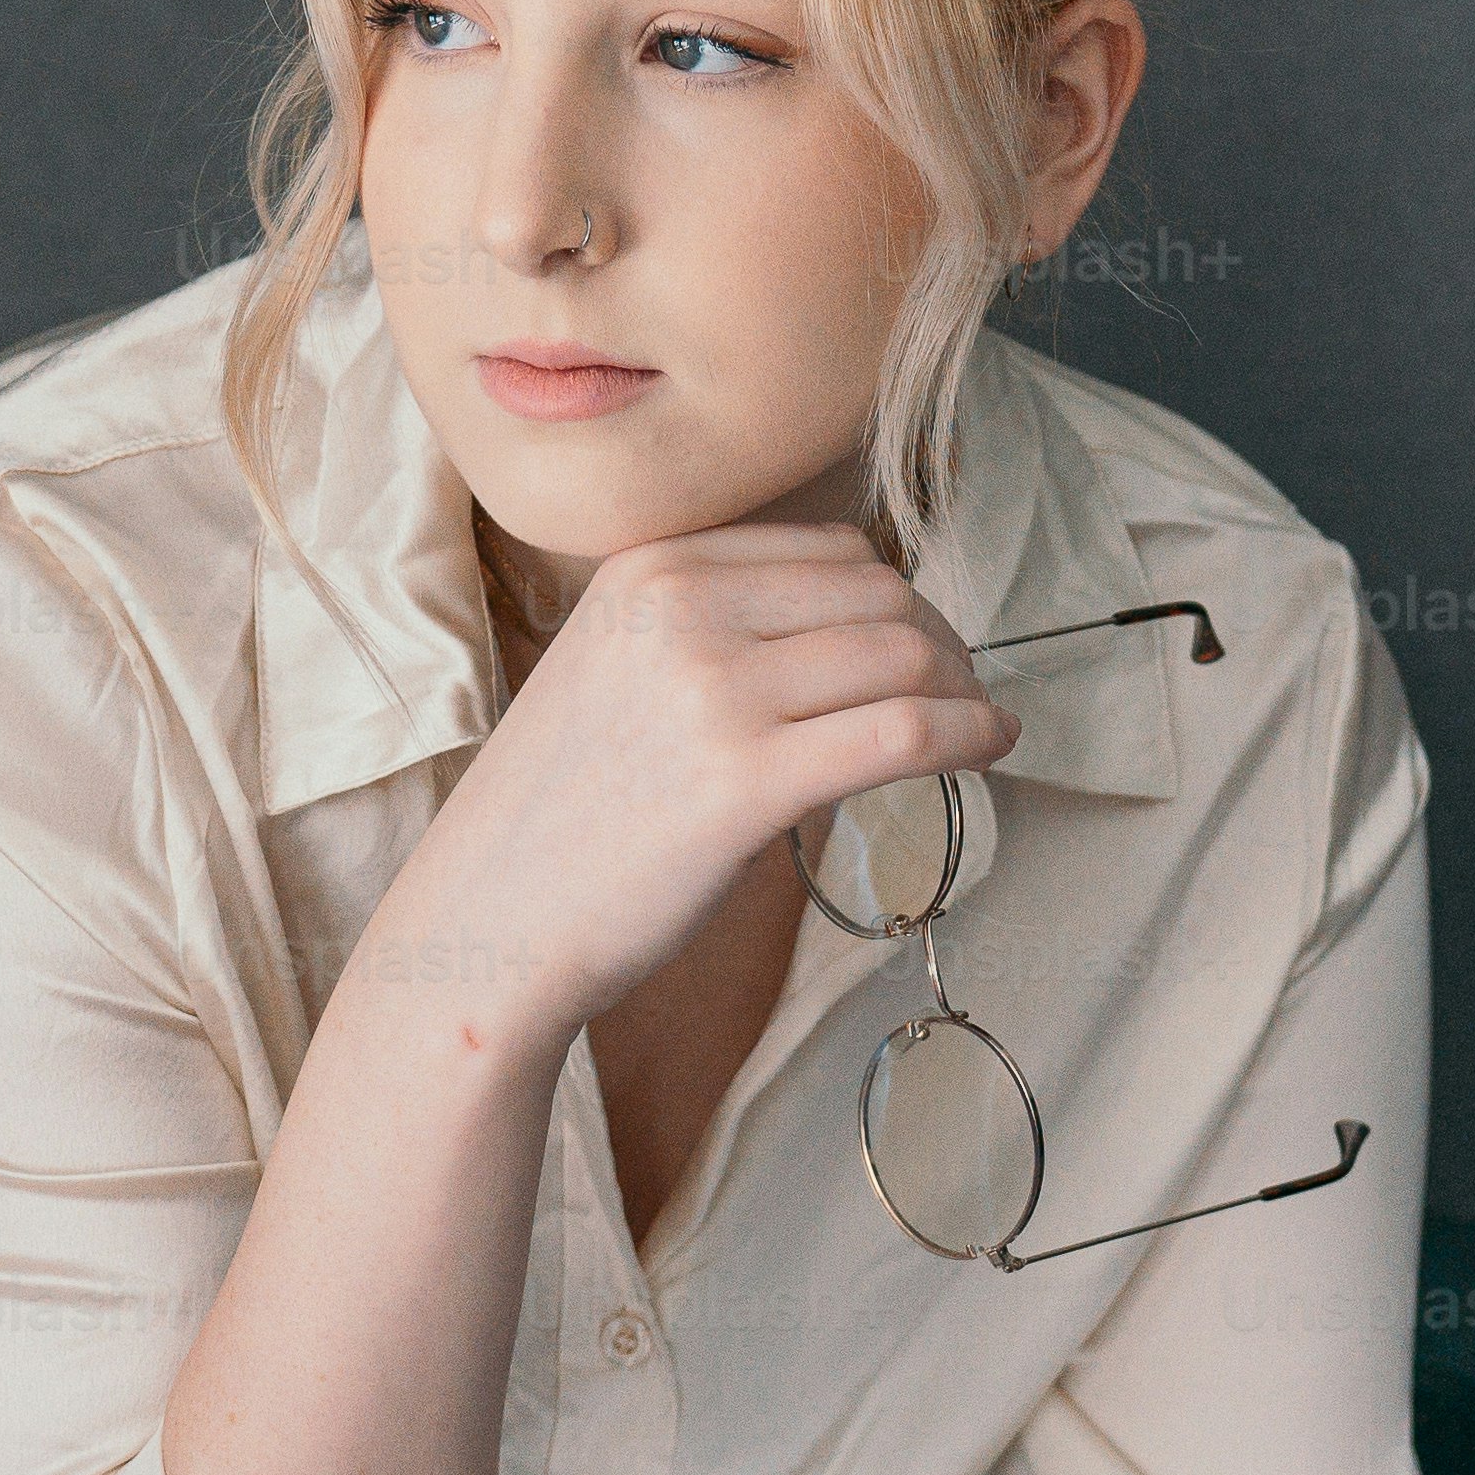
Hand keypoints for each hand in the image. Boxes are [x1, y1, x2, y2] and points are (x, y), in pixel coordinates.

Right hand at [381, 524, 1013, 1042]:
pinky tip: (988, 753)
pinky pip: (905, 732)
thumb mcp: (614, 672)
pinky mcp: (746, 781)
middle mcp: (681, 610)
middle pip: (878, 596)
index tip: (926, 651)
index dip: (899, 601)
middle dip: (943, 645)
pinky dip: (969, 736)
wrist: (486, 923)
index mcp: (649, 571)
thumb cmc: (561, 818)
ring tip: (980, 730)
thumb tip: (862, 632)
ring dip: (965, 692)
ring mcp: (713, 692)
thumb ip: (711, 633)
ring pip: (903, 658)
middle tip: (965, 698)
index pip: (828, 551)